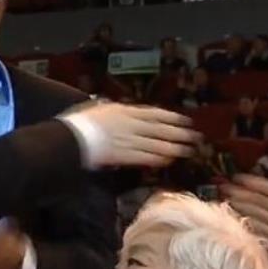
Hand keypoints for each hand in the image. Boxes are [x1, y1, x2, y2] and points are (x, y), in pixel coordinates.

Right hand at [66, 102, 200, 167]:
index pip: (154, 113)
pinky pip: (146, 157)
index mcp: (125, 111)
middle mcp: (131, 125)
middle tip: (195, 136)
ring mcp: (130, 141)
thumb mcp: (98, 108)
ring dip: (174, 147)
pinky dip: (158, 158)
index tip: (185, 120)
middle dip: (179, 133)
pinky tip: (168, 160)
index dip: (171, 117)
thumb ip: (113, 110)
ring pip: (157, 144)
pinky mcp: (125, 156)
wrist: (72, 137)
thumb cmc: (81, 121)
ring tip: (188, 150)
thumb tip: (118, 109)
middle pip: (160, 129)